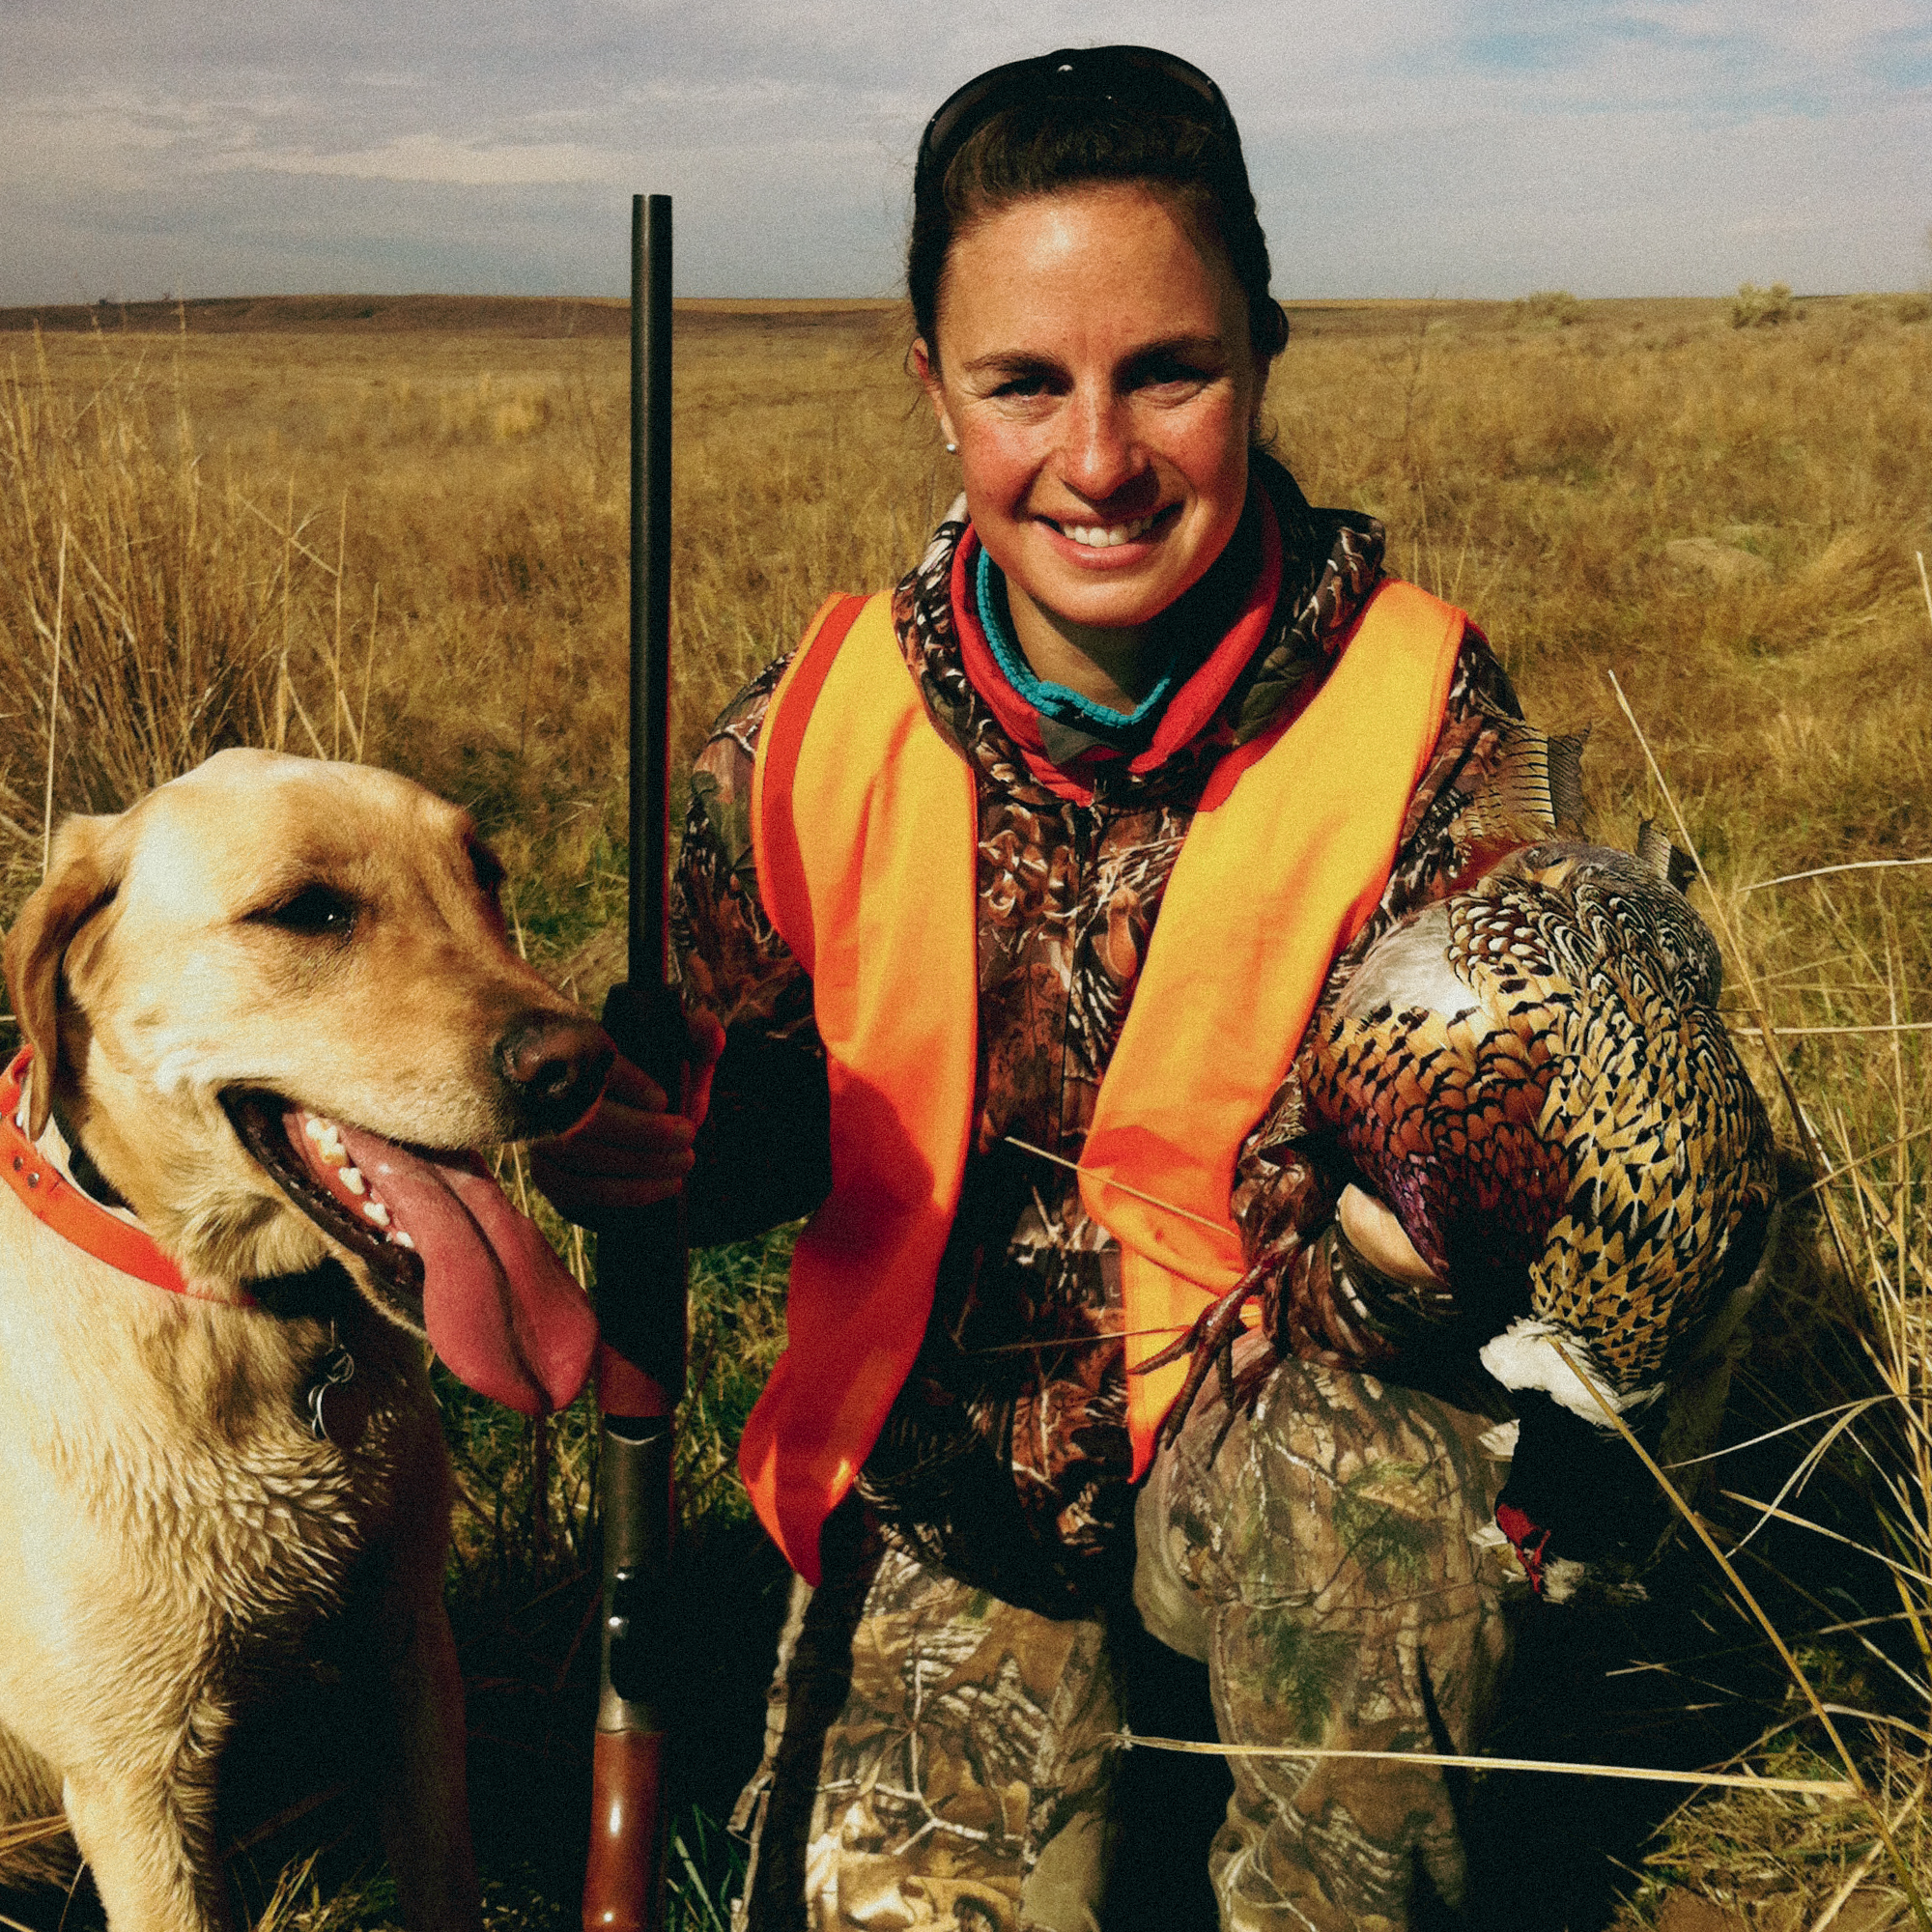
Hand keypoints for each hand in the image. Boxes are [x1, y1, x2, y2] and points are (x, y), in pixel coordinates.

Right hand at [529, 1010, 723, 1226]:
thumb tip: (708, 1027)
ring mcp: (540, 1136)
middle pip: (584, 1114)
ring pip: (580, 1154)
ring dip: (639, 1163)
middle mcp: (544, 1094)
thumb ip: (696, 1040)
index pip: (585, 1061)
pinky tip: (665, 1186)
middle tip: (689, 1134)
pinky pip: (576, 1190)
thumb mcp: (679, 1061)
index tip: (663, 1098)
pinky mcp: (546, 1174)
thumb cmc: (656, 1087)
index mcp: (573, 1050)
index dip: (624, 1081)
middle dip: (642, 1130)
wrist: (628, 1131)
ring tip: (685, 1160)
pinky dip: (625, 1192)